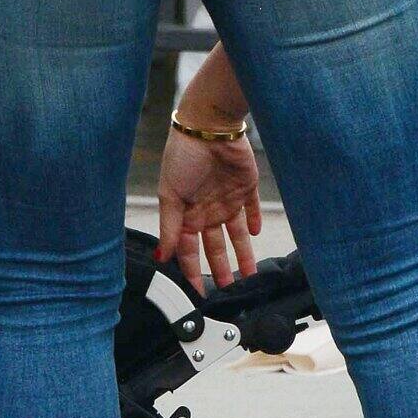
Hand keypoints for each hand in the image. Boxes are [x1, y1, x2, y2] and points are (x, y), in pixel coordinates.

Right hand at [156, 129, 261, 291]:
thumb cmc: (183, 156)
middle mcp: (206, 208)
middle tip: (227, 287)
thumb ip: (170, 228)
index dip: (192, 270)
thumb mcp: (170, 195)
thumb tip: (162, 256)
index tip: (198, 291)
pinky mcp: (246, 185)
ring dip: (242, 252)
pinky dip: (253, 220)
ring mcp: (227, 198)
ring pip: (236, 233)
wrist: (208, 126)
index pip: (188, 249)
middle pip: (214, 245)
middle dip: (220, 266)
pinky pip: (251, 208)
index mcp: (186, 213)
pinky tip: (255, 232)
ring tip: (249, 272)